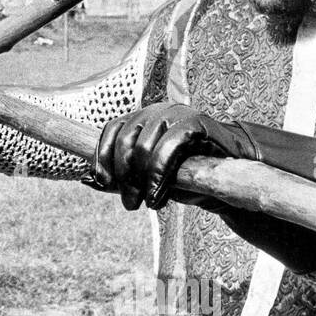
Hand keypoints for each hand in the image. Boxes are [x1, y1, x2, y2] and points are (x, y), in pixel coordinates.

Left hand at [94, 103, 254, 210]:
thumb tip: (85, 180)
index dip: (103, 157)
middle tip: (130, 204)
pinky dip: (160, 175)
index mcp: (141, 119)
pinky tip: (160, 197)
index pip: (111, 130)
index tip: (104, 183)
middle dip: (125, 177)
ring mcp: (175, 113)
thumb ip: (122, 177)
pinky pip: (169, 147)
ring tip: (148, 204)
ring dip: (143, 182)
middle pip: (125, 141)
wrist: (229, 174)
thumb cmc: (186, 176)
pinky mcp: (195, 122)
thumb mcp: (148, 177)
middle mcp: (155, 111)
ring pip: (144, 147)